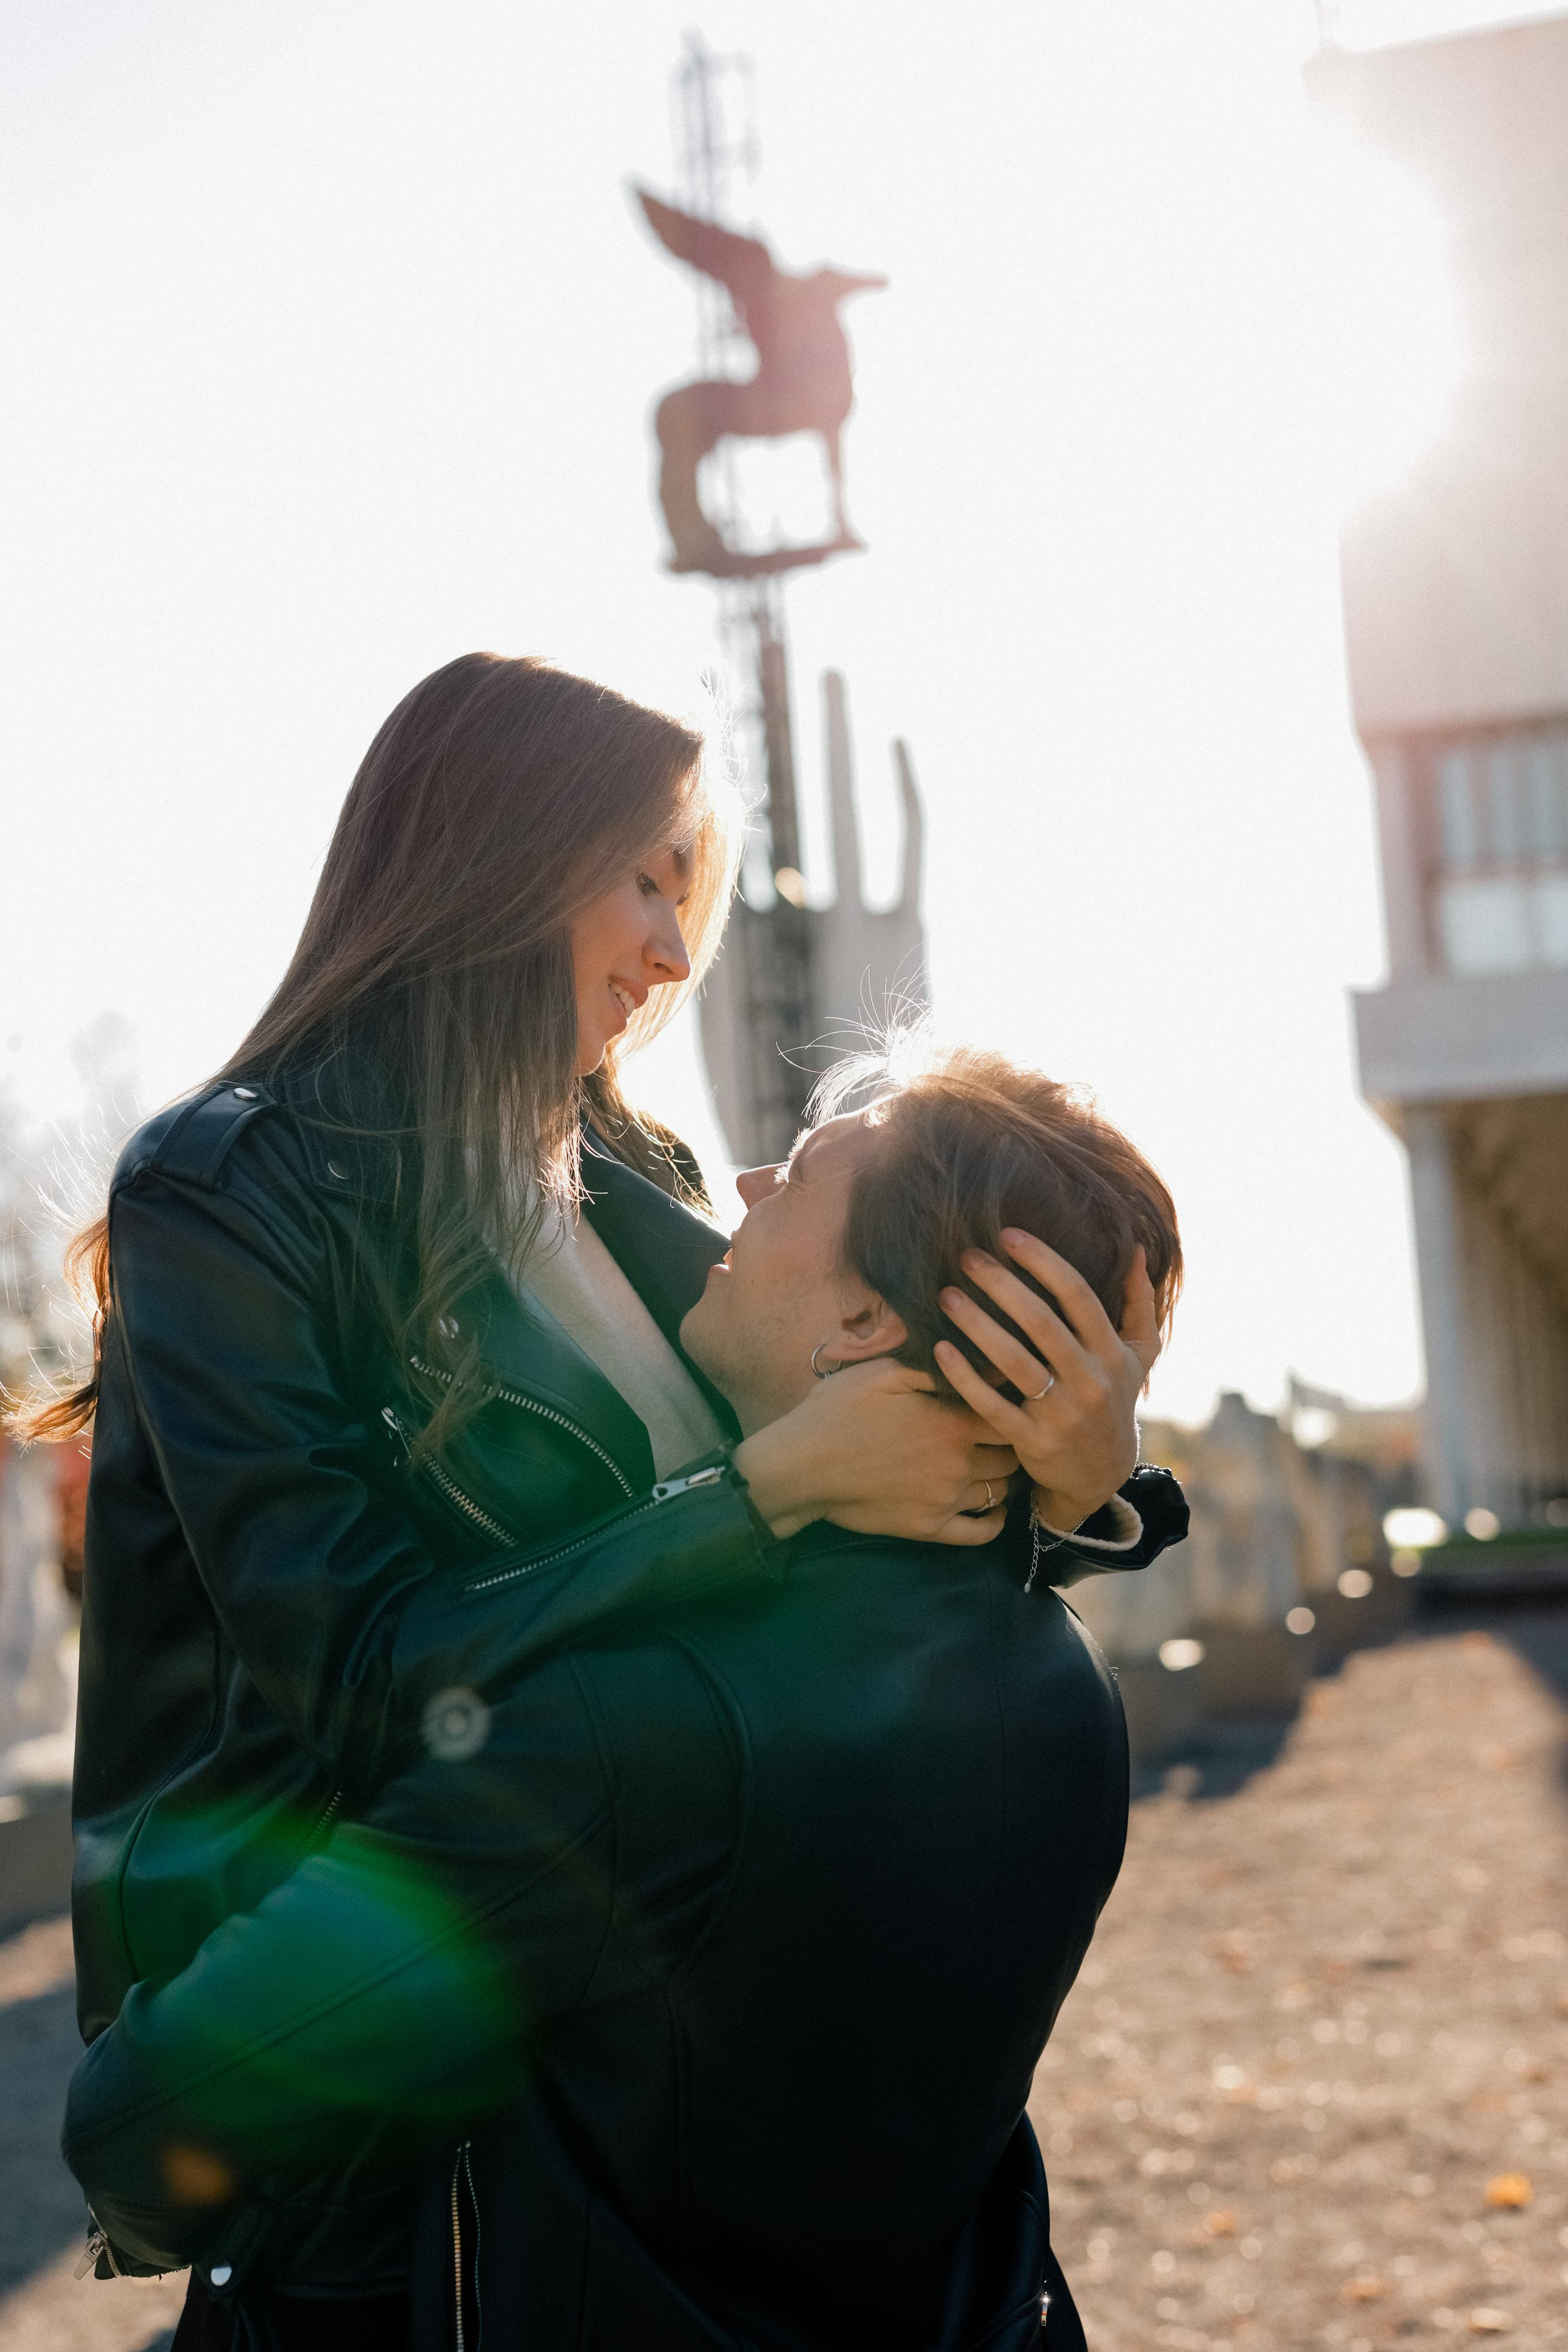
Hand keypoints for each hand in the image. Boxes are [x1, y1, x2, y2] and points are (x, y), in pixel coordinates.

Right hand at [733, 1358, 1018, 1546]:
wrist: (800, 1466)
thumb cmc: (838, 1411)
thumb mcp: (885, 1373)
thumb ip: (938, 1368)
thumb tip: (981, 1359)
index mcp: (953, 1422)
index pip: (1009, 1413)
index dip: (1011, 1405)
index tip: (1007, 1399)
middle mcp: (959, 1463)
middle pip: (1012, 1454)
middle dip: (1012, 1441)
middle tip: (1005, 1432)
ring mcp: (946, 1500)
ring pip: (1002, 1490)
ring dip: (1004, 1476)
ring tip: (996, 1463)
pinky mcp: (930, 1529)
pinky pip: (981, 1531)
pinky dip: (996, 1520)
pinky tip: (993, 1507)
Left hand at [933, 1238, 1160, 1534]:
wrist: (1101, 1475)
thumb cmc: (1113, 1399)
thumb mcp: (1139, 1356)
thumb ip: (1139, 1303)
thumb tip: (1138, 1249)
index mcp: (1113, 1353)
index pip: (1078, 1295)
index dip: (1043, 1261)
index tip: (1009, 1235)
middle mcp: (1091, 1381)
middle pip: (1041, 1323)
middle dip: (1001, 1285)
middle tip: (967, 1257)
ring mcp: (1062, 1414)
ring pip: (1014, 1362)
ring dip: (977, 1325)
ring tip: (947, 1295)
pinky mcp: (1033, 1441)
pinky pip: (992, 1405)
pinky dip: (965, 1377)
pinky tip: (940, 1349)